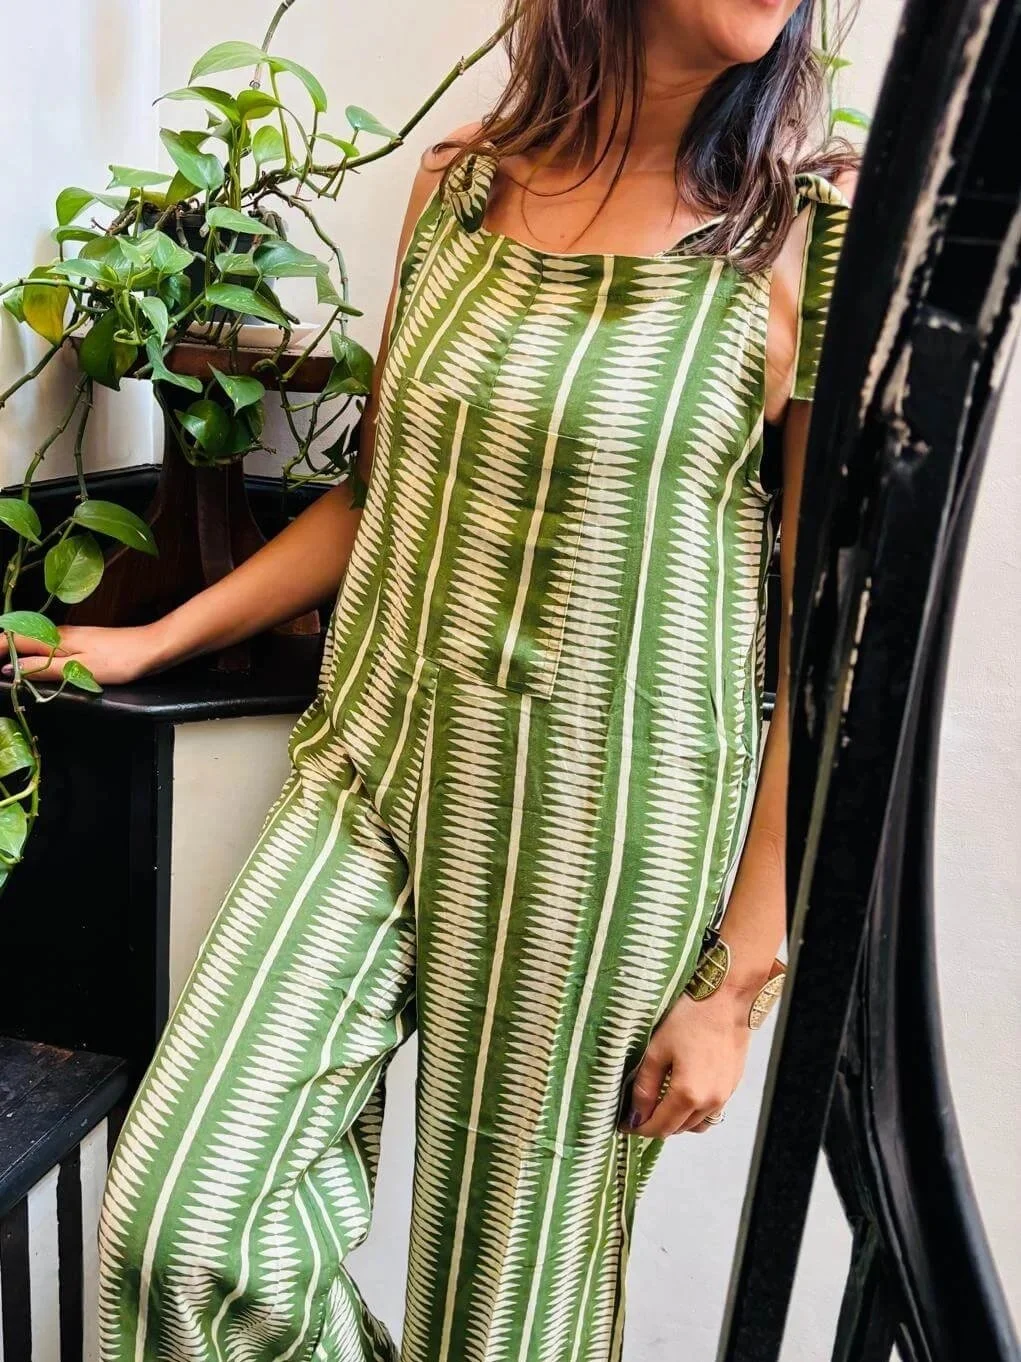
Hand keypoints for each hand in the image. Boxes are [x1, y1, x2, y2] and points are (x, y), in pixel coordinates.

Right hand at [1, 623, 163, 686]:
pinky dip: (33, 654)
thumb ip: (42, 668)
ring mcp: (70, 636)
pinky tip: (33, 664)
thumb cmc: (119, 660)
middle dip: (1, 651)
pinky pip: (46, 646)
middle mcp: (58, 633)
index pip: (11, 640)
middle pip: (18, 638)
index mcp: (54, 639)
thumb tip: (8, 669)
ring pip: (32, 641)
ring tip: (5, 669)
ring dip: (15, 653)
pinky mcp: (81, 642)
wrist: (152, 648)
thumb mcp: (77, 670)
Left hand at [621, 985, 752, 1137]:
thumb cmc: (691, 1017)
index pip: (659, 1127)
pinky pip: (710, 1112)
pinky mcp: (732, 1086)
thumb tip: (636, 1114)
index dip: (639, 1128)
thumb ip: (645, 1086)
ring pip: (695, 1125)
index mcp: (688, 1094)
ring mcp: (724, 1095)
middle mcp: (710, 1101)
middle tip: (638, 1112)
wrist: (727, 999)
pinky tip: (683, 1094)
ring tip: (659, 1105)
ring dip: (676, 1122)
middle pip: (677, 1130)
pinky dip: (694, 1112)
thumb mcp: (657, 1049)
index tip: (624, 1123)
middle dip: (655, 1125)